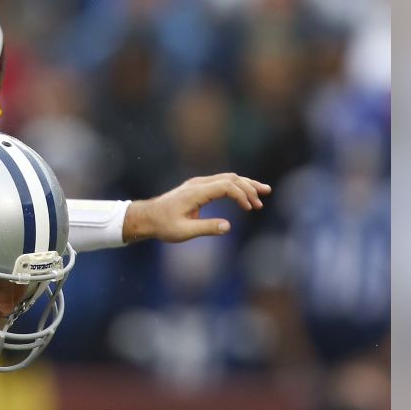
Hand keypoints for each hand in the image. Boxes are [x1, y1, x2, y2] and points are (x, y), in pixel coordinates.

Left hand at [124, 173, 270, 242]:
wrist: (147, 217)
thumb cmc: (163, 226)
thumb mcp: (183, 232)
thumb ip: (206, 228)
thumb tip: (228, 226)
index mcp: (195, 192)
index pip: (226, 186)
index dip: (241, 195)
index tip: (249, 208)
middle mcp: (198, 184)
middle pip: (230, 178)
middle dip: (249, 188)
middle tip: (262, 201)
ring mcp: (198, 184)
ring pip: (227, 178)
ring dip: (246, 185)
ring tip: (263, 193)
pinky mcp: (198, 187)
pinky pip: (221, 182)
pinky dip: (236, 187)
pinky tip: (246, 195)